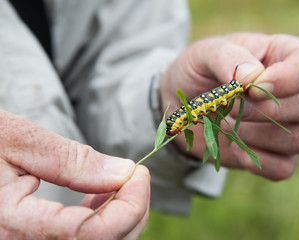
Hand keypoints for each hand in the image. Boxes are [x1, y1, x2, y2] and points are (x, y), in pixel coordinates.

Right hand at [0, 111, 149, 238]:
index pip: (92, 235)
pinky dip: (101, 219)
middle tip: (135, 176)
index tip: (139, 172)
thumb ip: (72, 160)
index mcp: (10, 225)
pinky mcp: (30, 237)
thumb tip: (123, 172)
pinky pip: (80, 239)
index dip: (129, 205)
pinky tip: (97, 194)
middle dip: (131, 211)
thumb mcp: (18, 140)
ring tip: (116, 182)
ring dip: (118, 216)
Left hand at [161, 33, 298, 180]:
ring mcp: (286, 125)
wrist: (179, 107)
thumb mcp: (203, 55)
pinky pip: (285, 167)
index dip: (290, 78)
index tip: (252, 89)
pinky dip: (258, 161)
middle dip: (268, 110)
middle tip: (230, 109)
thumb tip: (254, 78)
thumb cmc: (195, 73)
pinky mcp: (273, 154)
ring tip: (225, 125)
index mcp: (281, 56)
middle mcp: (292, 91)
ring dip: (258, 135)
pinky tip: (233, 148)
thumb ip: (228, 59)